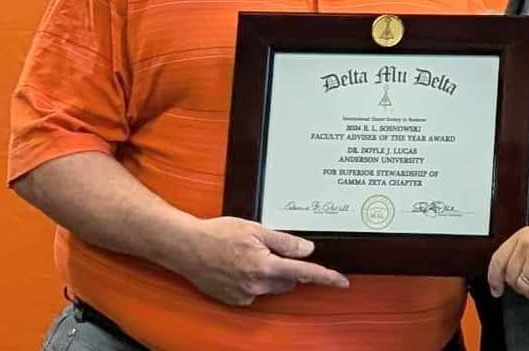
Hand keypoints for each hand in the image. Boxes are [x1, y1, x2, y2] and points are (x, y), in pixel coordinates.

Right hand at [173, 216, 348, 305]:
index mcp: (265, 266)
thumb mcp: (255, 229)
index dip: (326, 277)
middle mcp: (256, 285)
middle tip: (269, 249)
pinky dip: (253, 280)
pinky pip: (254, 291)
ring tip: (247, 254)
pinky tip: (237, 265)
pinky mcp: (234, 300)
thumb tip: (307, 250)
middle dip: (287, 268)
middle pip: (288, 281)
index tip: (342, 282)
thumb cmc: (218, 234)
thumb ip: (284, 241)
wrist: (186, 247)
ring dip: (269, 274)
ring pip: (271, 286)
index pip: (304, 273)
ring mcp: (244, 295)